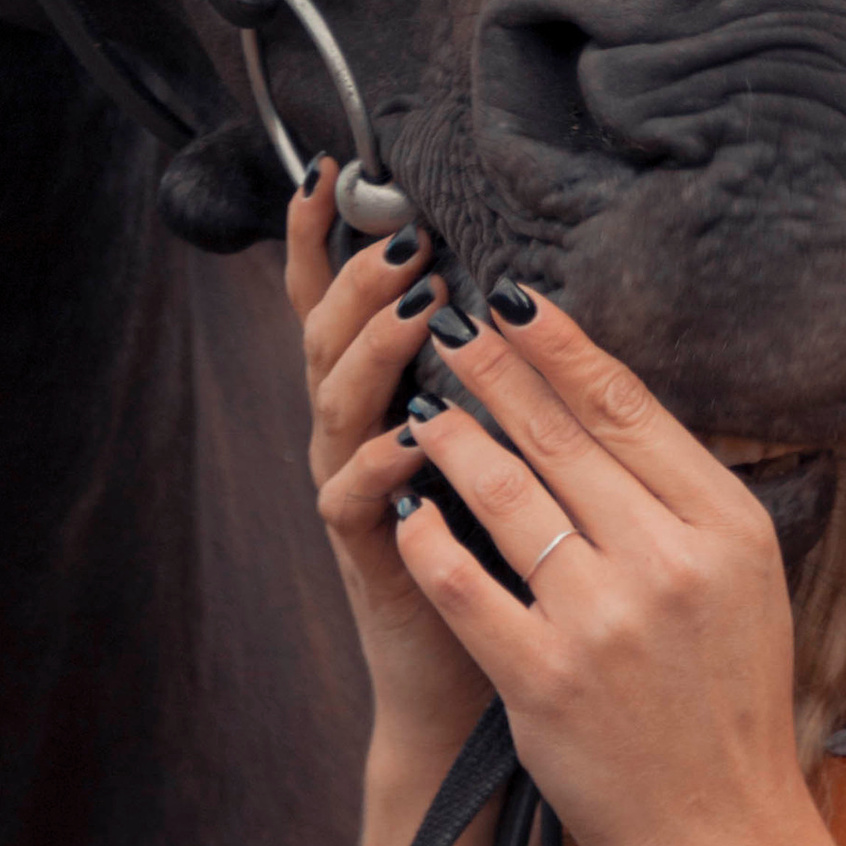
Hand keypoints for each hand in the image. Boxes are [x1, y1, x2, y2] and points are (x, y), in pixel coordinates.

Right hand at [287, 162, 492, 769]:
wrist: (469, 675)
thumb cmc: (496, 546)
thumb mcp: (491, 441)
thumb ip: (491, 373)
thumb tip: (522, 286)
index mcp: (381, 396)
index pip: (339, 303)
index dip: (324, 239)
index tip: (327, 170)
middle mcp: (352, 433)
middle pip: (327, 336)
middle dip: (359, 280)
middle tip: (407, 242)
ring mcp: (350, 491)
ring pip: (335, 404)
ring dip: (374, 351)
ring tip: (416, 309)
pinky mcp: (363, 554)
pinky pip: (351, 499)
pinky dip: (378, 463)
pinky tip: (412, 438)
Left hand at [394, 287, 815, 845]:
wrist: (725, 835)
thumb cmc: (729, 700)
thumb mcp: (744, 579)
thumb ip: (684, 497)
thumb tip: (607, 401)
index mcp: (726, 527)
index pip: (628, 408)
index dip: (562, 347)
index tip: (514, 299)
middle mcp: (667, 563)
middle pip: (560, 437)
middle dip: (494, 370)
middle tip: (447, 322)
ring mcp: (602, 621)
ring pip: (505, 496)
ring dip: (453, 439)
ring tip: (423, 407)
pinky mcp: (541, 680)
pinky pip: (463, 585)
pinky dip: (428, 536)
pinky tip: (407, 503)